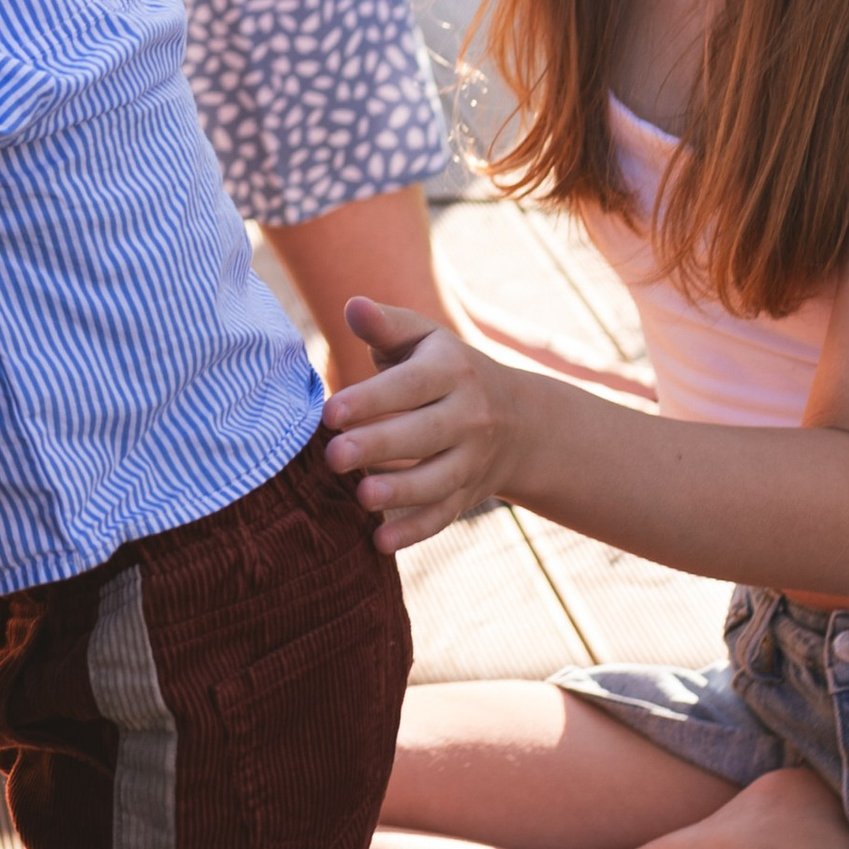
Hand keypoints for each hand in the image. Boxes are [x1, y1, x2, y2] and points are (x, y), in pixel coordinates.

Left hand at [321, 298, 508, 547]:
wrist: (519, 420)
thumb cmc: (445, 368)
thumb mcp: (423, 339)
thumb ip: (385, 325)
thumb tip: (352, 305)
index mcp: (452, 371)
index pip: (410, 386)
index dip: (371, 399)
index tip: (329, 413)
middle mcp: (469, 417)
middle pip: (424, 435)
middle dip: (379, 447)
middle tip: (333, 457)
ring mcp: (472, 460)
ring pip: (438, 480)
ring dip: (401, 492)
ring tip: (361, 497)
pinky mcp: (467, 494)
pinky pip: (443, 515)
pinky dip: (415, 532)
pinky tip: (380, 542)